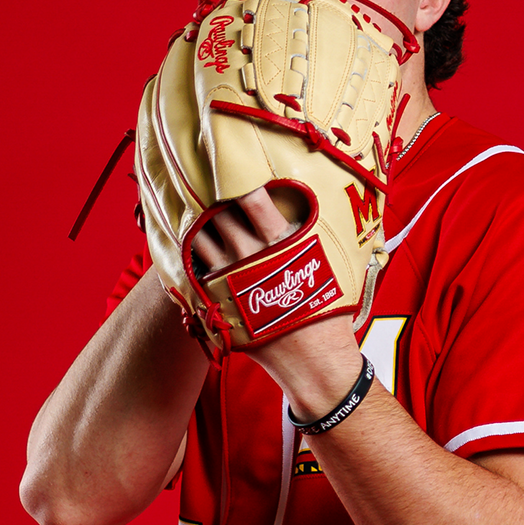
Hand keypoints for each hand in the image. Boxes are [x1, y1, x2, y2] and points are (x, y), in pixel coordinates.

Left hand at [189, 187, 365, 414]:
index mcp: (282, 242)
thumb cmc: (328, 310)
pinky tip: (191, 244)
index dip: (239, 179)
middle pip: (220, 213)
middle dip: (213, 197)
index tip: (232, 166)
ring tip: (197, 210)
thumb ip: (319, 233)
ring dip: (198, 223)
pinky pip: (193, 267)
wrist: (312, 359)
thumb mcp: (332, 264)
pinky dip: (191, 253)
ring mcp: (230, 277)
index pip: (254, 198)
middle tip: (205, 180)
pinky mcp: (216, 299)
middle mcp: (251, 256)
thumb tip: (333, 205)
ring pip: (201, 237)